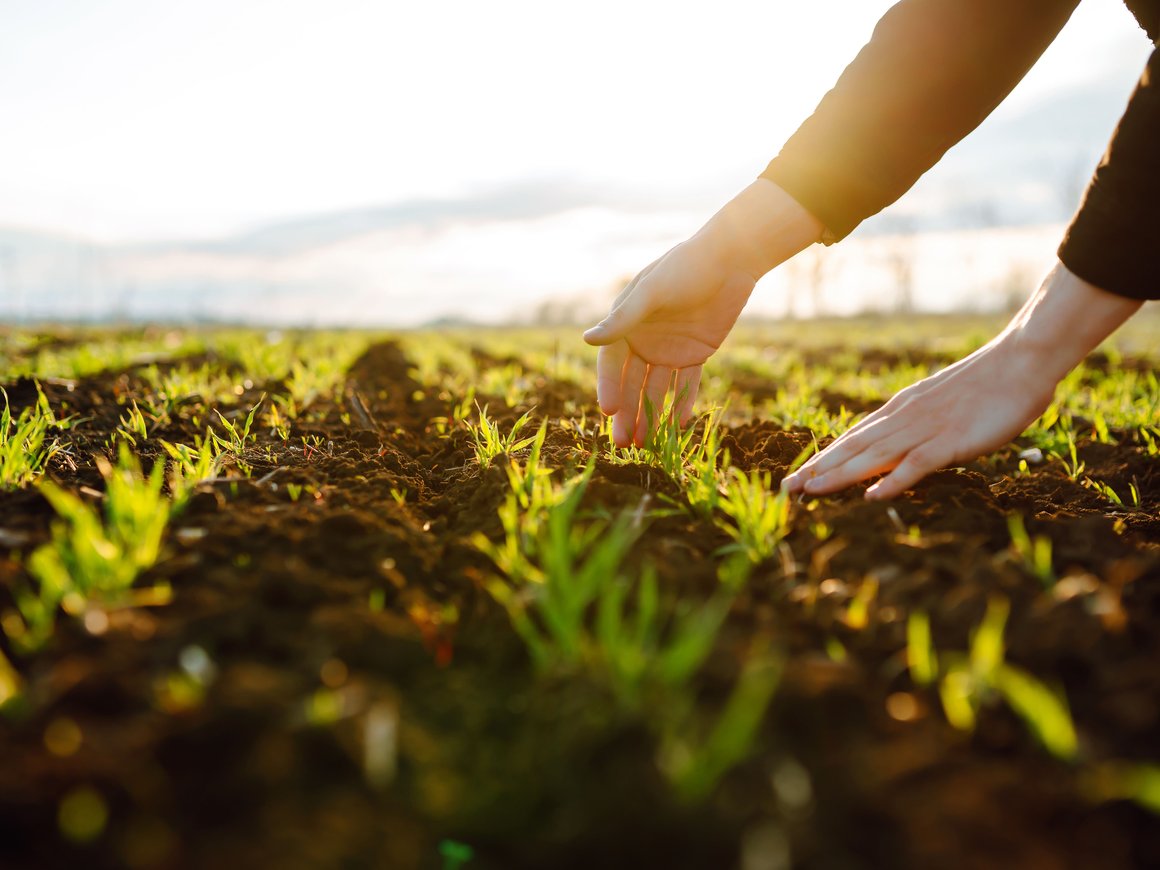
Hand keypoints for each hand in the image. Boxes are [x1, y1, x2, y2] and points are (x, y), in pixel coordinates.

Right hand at [583, 180, 822, 446]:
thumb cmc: (684, 269)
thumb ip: (622, 319)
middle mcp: (644, 340)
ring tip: (647, 445)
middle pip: (632, 383)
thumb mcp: (652, 293)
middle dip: (627, 413)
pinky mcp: (696, 353)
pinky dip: (683, 403)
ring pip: (656, 389)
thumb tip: (587, 339)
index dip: (610, 387)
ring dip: (651, 415)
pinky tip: (679, 425)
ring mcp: (669, 349)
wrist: (730, 259)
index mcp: (627, 324)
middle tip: (623, 443)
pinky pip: (687, 384)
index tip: (609, 412)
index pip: (612, 363)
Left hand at [781, 336, 1056, 498]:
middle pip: (854, 447)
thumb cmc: (988, 384)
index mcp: (901, 410)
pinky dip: (893, 481)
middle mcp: (904, 418)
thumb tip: (902, 442)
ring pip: (874, 455)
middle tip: (787, 488)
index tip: (799, 473)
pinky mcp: (951, 440)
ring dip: (841, 474)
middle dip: (819, 468)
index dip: (826, 457)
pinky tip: (871, 496)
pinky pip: (916, 464)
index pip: (855, 437)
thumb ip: (919, 421)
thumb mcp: (941, 403)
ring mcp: (926, 429)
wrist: (1020, 360)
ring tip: (811, 490)